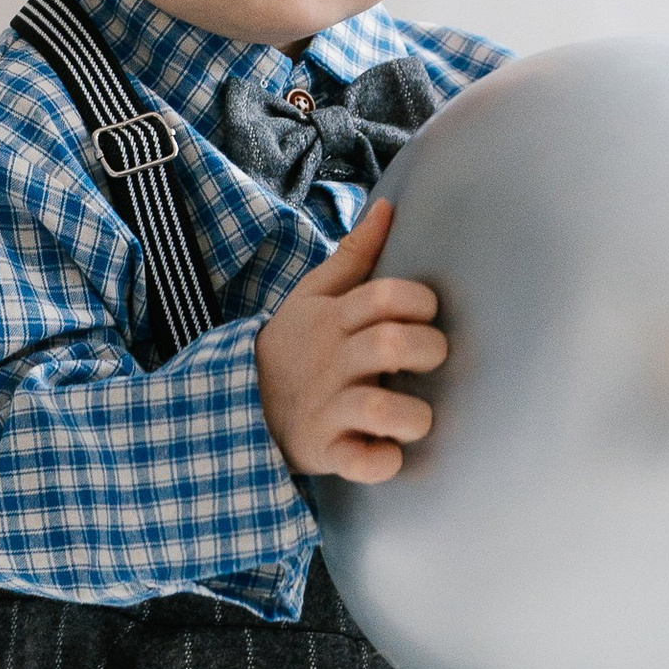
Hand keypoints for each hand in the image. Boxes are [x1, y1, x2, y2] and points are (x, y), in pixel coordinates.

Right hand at [257, 194, 448, 481]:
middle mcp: (333, 362)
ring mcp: (328, 409)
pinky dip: (382, 462)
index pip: (385, 295)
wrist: (240, 405)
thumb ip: (354, 254)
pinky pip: (363, 462)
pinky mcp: (325, 452)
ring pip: (382, 409)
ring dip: (413, 416)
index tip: (423, 314)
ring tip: (413, 417)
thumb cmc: (295, 346)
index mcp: (334, 320)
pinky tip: (388, 453)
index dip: (418, 301)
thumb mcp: (313, 296)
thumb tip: (388, 205)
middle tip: (428, 361)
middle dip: (428, 350)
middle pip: (391, 345)